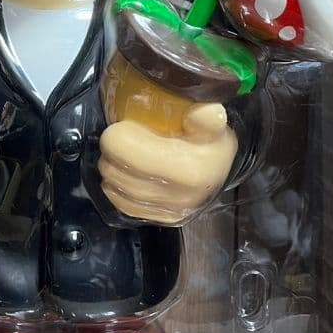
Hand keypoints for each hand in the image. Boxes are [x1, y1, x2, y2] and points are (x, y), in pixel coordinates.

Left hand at [98, 103, 236, 224]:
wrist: (221, 173)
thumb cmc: (210, 143)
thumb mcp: (214, 125)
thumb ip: (206, 117)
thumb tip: (207, 112)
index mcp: (189, 169)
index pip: (125, 150)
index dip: (116, 135)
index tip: (122, 126)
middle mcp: (179, 196)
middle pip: (116, 171)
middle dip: (111, 152)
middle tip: (119, 139)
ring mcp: (169, 211)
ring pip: (116, 190)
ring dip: (111, 170)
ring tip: (120, 156)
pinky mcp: (162, 220)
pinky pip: (123, 206)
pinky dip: (117, 190)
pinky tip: (123, 176)